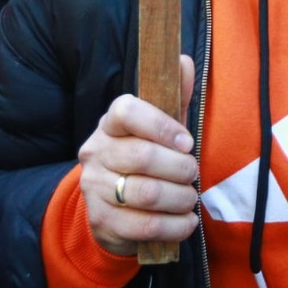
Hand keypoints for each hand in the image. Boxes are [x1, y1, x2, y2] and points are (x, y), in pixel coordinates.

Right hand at [77, 56, 198, 255]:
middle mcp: (95, 153)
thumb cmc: (144, 159)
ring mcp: (94, 189)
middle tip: (193, 174)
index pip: (126, 110)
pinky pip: (144, 227)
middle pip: (142, 157)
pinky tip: (185, 221)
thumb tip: (183, 61)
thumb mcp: (160, 127)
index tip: (187, 142)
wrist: (113, 208)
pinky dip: (174, 226)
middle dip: (180, 168)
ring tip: (190, 198)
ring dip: (180, 199)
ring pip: (146, 194)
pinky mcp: (102, 222)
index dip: (161, 125)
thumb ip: (174, 96)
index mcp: (110, 124)